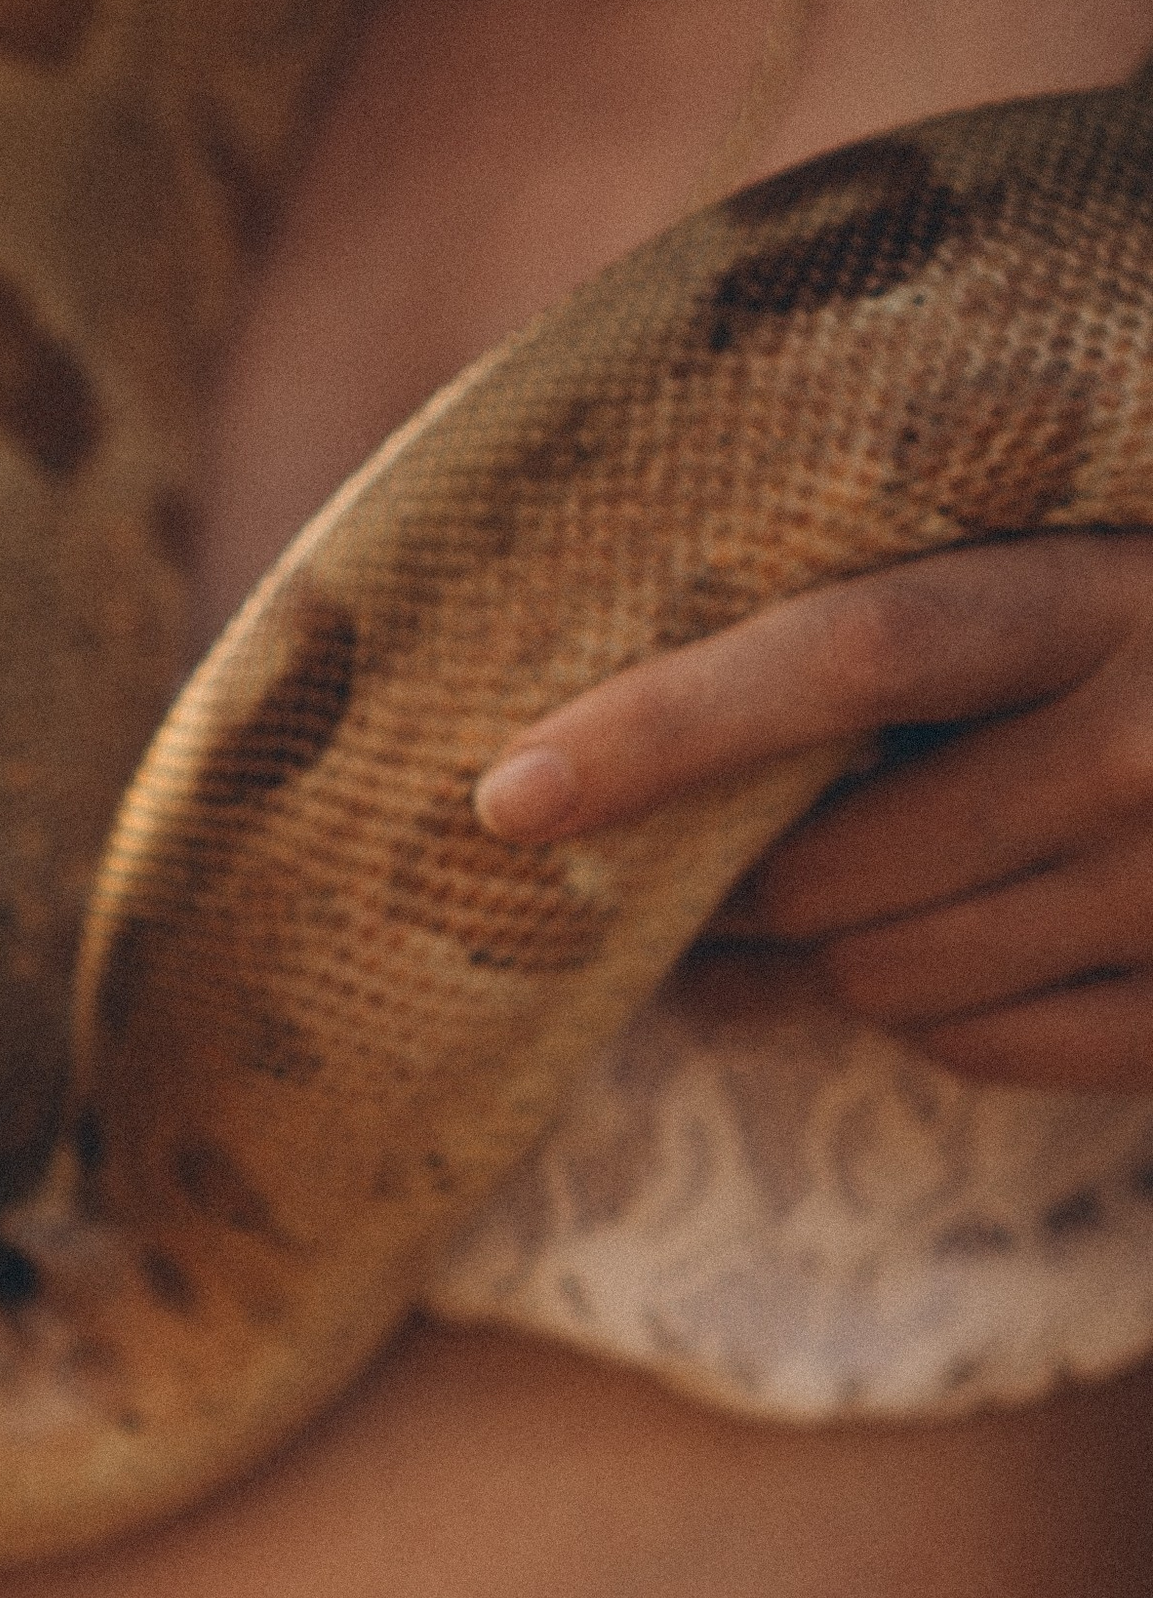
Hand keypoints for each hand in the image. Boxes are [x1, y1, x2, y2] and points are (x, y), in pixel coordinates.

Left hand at [473, 536, 1152, 1089]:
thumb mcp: (1120, 546)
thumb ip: (954, 584)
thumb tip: (670, 714)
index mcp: (1123, 584)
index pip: (850, 650)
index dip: (666, 724)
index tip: (505, 791)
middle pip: (836, 870)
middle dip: (760, 883)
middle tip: (753, 855)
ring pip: (889, 980)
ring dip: (853, 951)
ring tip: (917, 878)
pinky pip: (988, 1050)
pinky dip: (954, 1014)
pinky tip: (1012, 939)